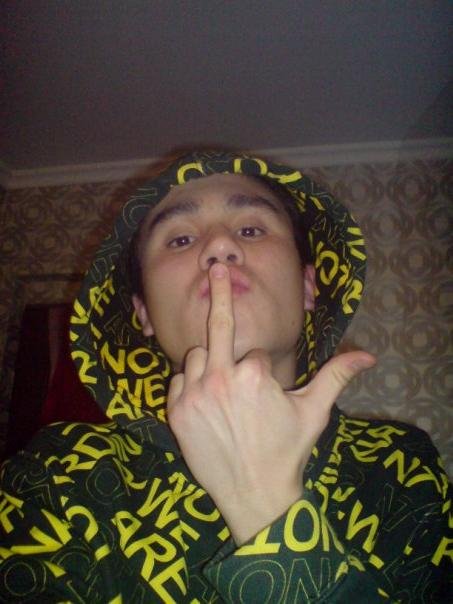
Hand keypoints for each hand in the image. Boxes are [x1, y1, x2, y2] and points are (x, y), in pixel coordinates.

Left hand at [167, 262, 374, 543]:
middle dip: (220, 293)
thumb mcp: (314, 411)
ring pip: (197, 355)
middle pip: (219, 326)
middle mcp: (221, 378)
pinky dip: (190, 384)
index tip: (268, 398)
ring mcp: (194, 395)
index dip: (264, 372)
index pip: (256, 352)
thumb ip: (336, 376)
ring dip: (210, 363)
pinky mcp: (176, 412)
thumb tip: (369, 355)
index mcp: (255, 374)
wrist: (255, 495)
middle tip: (216, 268)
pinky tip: (205, 402)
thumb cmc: (287, 451)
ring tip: (223, 387)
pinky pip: (178, 380)